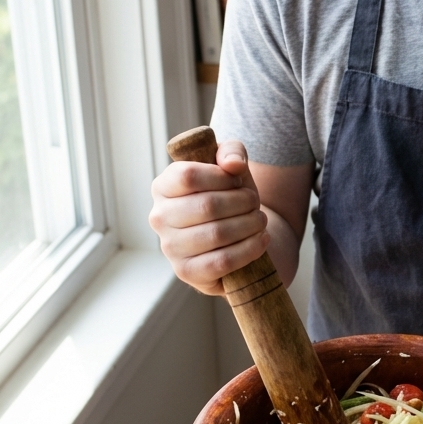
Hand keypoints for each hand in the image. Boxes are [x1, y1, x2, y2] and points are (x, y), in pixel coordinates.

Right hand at [149, 140, 269, 295]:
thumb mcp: (231, 166)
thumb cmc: (229, 194)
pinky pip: (222, 262)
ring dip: (250, 224)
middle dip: (242, 202)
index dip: (222, 176)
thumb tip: (232, 165)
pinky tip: (261, 239)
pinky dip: (249, 249)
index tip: (238, 180)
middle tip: (255, 202)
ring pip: (217, 234)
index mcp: (163, 187)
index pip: (188, 176)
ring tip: (260, 220)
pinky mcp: (187, 272)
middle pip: (207, 206)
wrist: (237, 234)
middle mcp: (159, 217)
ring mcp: (170, 248)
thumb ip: (232, 152)